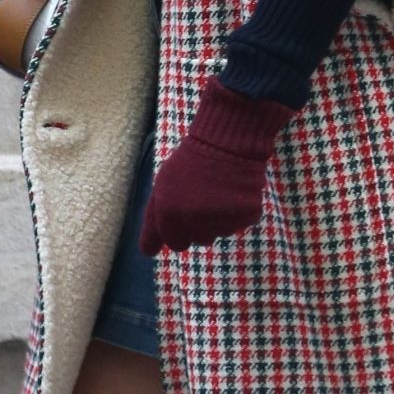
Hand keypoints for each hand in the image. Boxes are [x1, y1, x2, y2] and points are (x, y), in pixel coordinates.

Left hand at [139, 76, 297, 254]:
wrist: (225, 139)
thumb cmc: (190, 162)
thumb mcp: (163, 186)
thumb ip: (153, 222)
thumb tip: (147, 254)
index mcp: (169, 214)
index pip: (176, 244)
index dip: (181, 227)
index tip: (186, 210)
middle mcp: (193, 220)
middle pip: (200, 240)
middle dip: (201, 224)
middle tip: (204, 196)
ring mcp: (221, 218)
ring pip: (221, 232)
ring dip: (220, 216)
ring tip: (220, 188)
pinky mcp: (246, 214)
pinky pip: (242, 222)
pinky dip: (240, 209)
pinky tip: (235, 189)